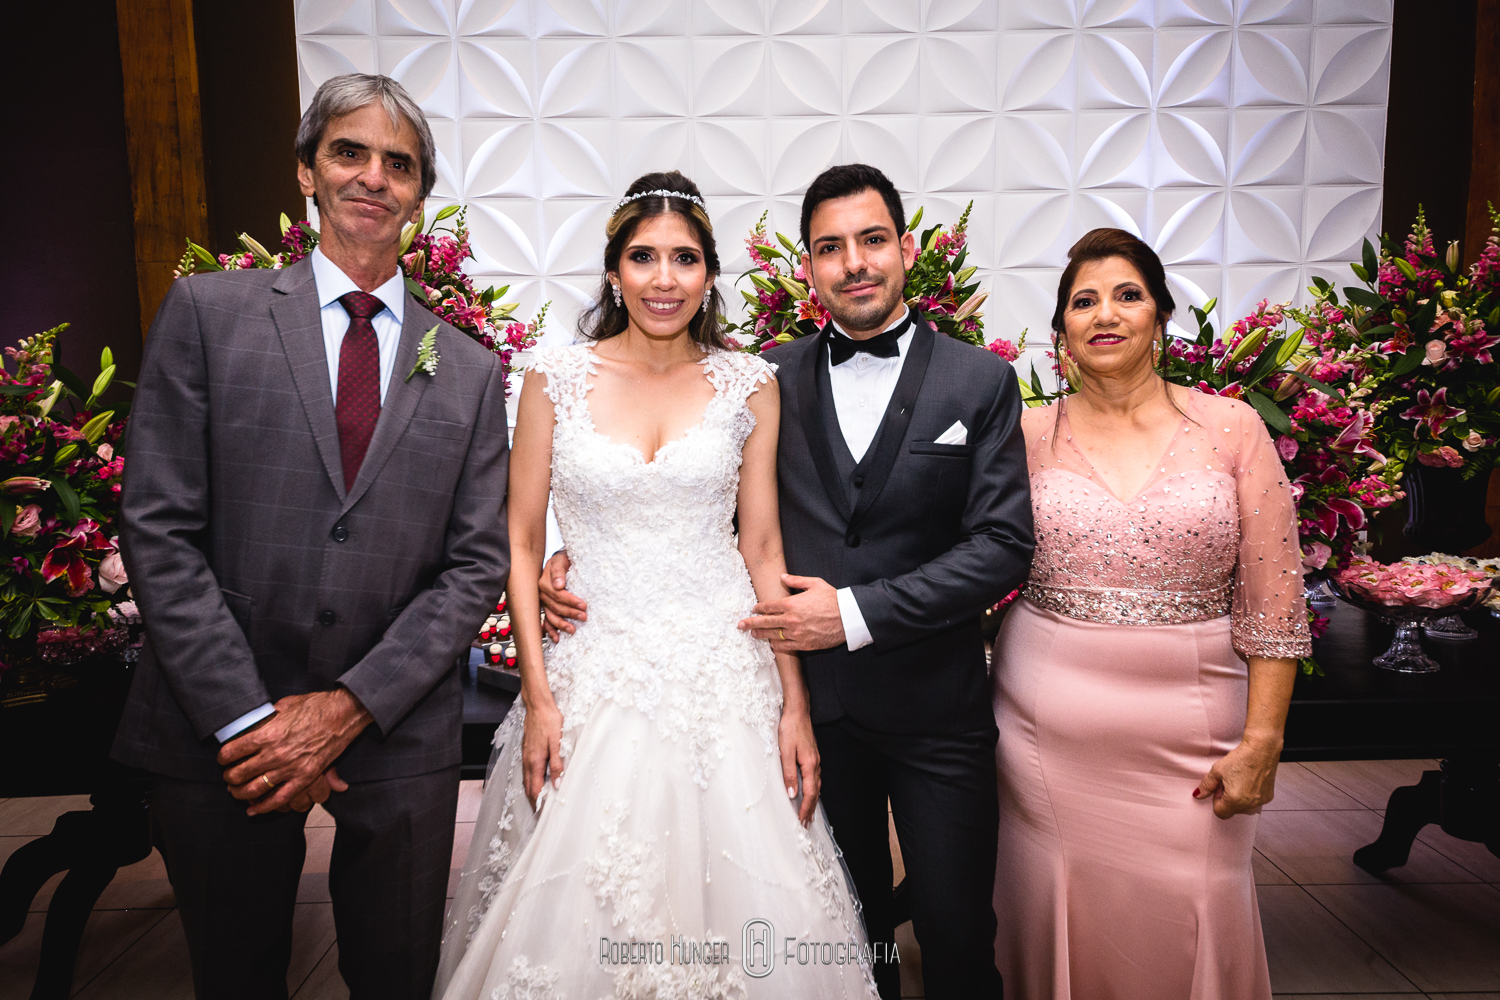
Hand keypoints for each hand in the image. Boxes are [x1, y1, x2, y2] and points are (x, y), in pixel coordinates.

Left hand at [219, 689, 371, 815]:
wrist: (343, 714)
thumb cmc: (316, 706)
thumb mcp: (285, 705)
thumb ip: (267, 717)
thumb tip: (256, 721)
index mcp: (266, 734)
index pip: (232, 752)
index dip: (223, 758)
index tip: (224, 759)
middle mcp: (274, 754)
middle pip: (239, 773)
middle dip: (229, 777)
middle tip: (228, 777)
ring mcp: (289, 768)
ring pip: (254, 789)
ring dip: (240, 793)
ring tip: (237, 791)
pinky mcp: (304, 778)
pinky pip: (279, 799)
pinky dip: (263, 807)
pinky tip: (253, 810)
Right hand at [521, 699, 565, 808]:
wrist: (538, 706)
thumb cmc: (549, 722)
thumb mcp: (557, 743)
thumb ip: (557, 764)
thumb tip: (558, 784)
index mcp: (535, 762)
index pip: (535, 789)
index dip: (539, 803)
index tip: (544, 814)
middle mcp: (528, 762)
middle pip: (529, 788)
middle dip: (534, 802)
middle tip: (542, 814)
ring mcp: (526, 757)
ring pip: (527, 781)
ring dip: (532, 793)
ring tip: (540, 802)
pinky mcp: (527, 752)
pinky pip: (527, 772)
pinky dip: (531, 782)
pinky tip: (537, 782)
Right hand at [538, 550, 585, 641]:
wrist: (560, 561)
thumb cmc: (562, 560)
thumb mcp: (560, 560)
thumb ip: (558, 571)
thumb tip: (559, 585)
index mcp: (544, 582)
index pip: (558, 595)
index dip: (571, 601)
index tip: (584, 605)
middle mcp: (542, 594)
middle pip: (556, 607)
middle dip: (570, 613)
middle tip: (584, 617)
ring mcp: (544, 602)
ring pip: (551, 616)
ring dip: (561, 624)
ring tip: (573, 630)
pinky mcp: (546, 607)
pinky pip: (546, 620)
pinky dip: (551, 630)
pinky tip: (557, 638)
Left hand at [738, 575, 845, 651]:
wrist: (848, 617)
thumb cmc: (833, 599)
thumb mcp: (815, 584)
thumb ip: (796, 580)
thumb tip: (782, 576)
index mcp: (792, 604)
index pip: (769, 607)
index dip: (759, 608)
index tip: (753, 609)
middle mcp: (791, 620)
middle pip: (765, 622)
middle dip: (750, 623)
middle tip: (740, 625)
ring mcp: (796, 634)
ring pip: (773, 635)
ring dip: (761, 635)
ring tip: (753, 635)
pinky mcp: (803, 644)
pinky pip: (785, 647)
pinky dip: (776, 645)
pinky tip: (771, 644)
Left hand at [778, 707, 820, 825]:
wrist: (797, 712)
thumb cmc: (790, 729)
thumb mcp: (785, 752)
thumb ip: (788, 774)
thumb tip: (791, 794)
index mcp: (810, 765)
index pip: (810, 793)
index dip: (805, 808)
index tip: (801, 820)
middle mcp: (815, 764)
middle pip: (815, 792)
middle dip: (811, 808)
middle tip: (806, 823)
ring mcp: (815, 760)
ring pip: (816, 785)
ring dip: (812, 800)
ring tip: (808, 812)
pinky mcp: (812, 756)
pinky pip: (815, 778)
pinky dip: (813, 789)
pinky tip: (809, 791)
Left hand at [1194, 735, 1282, 818]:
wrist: (1261, 750)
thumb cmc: (1241, 759)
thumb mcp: (1217, 771)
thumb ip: (1206, 785)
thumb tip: (1198, 794)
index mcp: (1235, 801)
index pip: (1220, 812)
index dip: (1217, 800)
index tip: (1219, 789)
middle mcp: (1249, 804)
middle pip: (1232, 810)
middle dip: (1228, 799)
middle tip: (1229, 782)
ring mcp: (1260, 801)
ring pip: (1244, 807)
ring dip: (1239, 798)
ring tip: (1240, 781)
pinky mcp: (1268, 797)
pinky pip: (1254, 802)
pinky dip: (1250, 795)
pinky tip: (1249, 781)